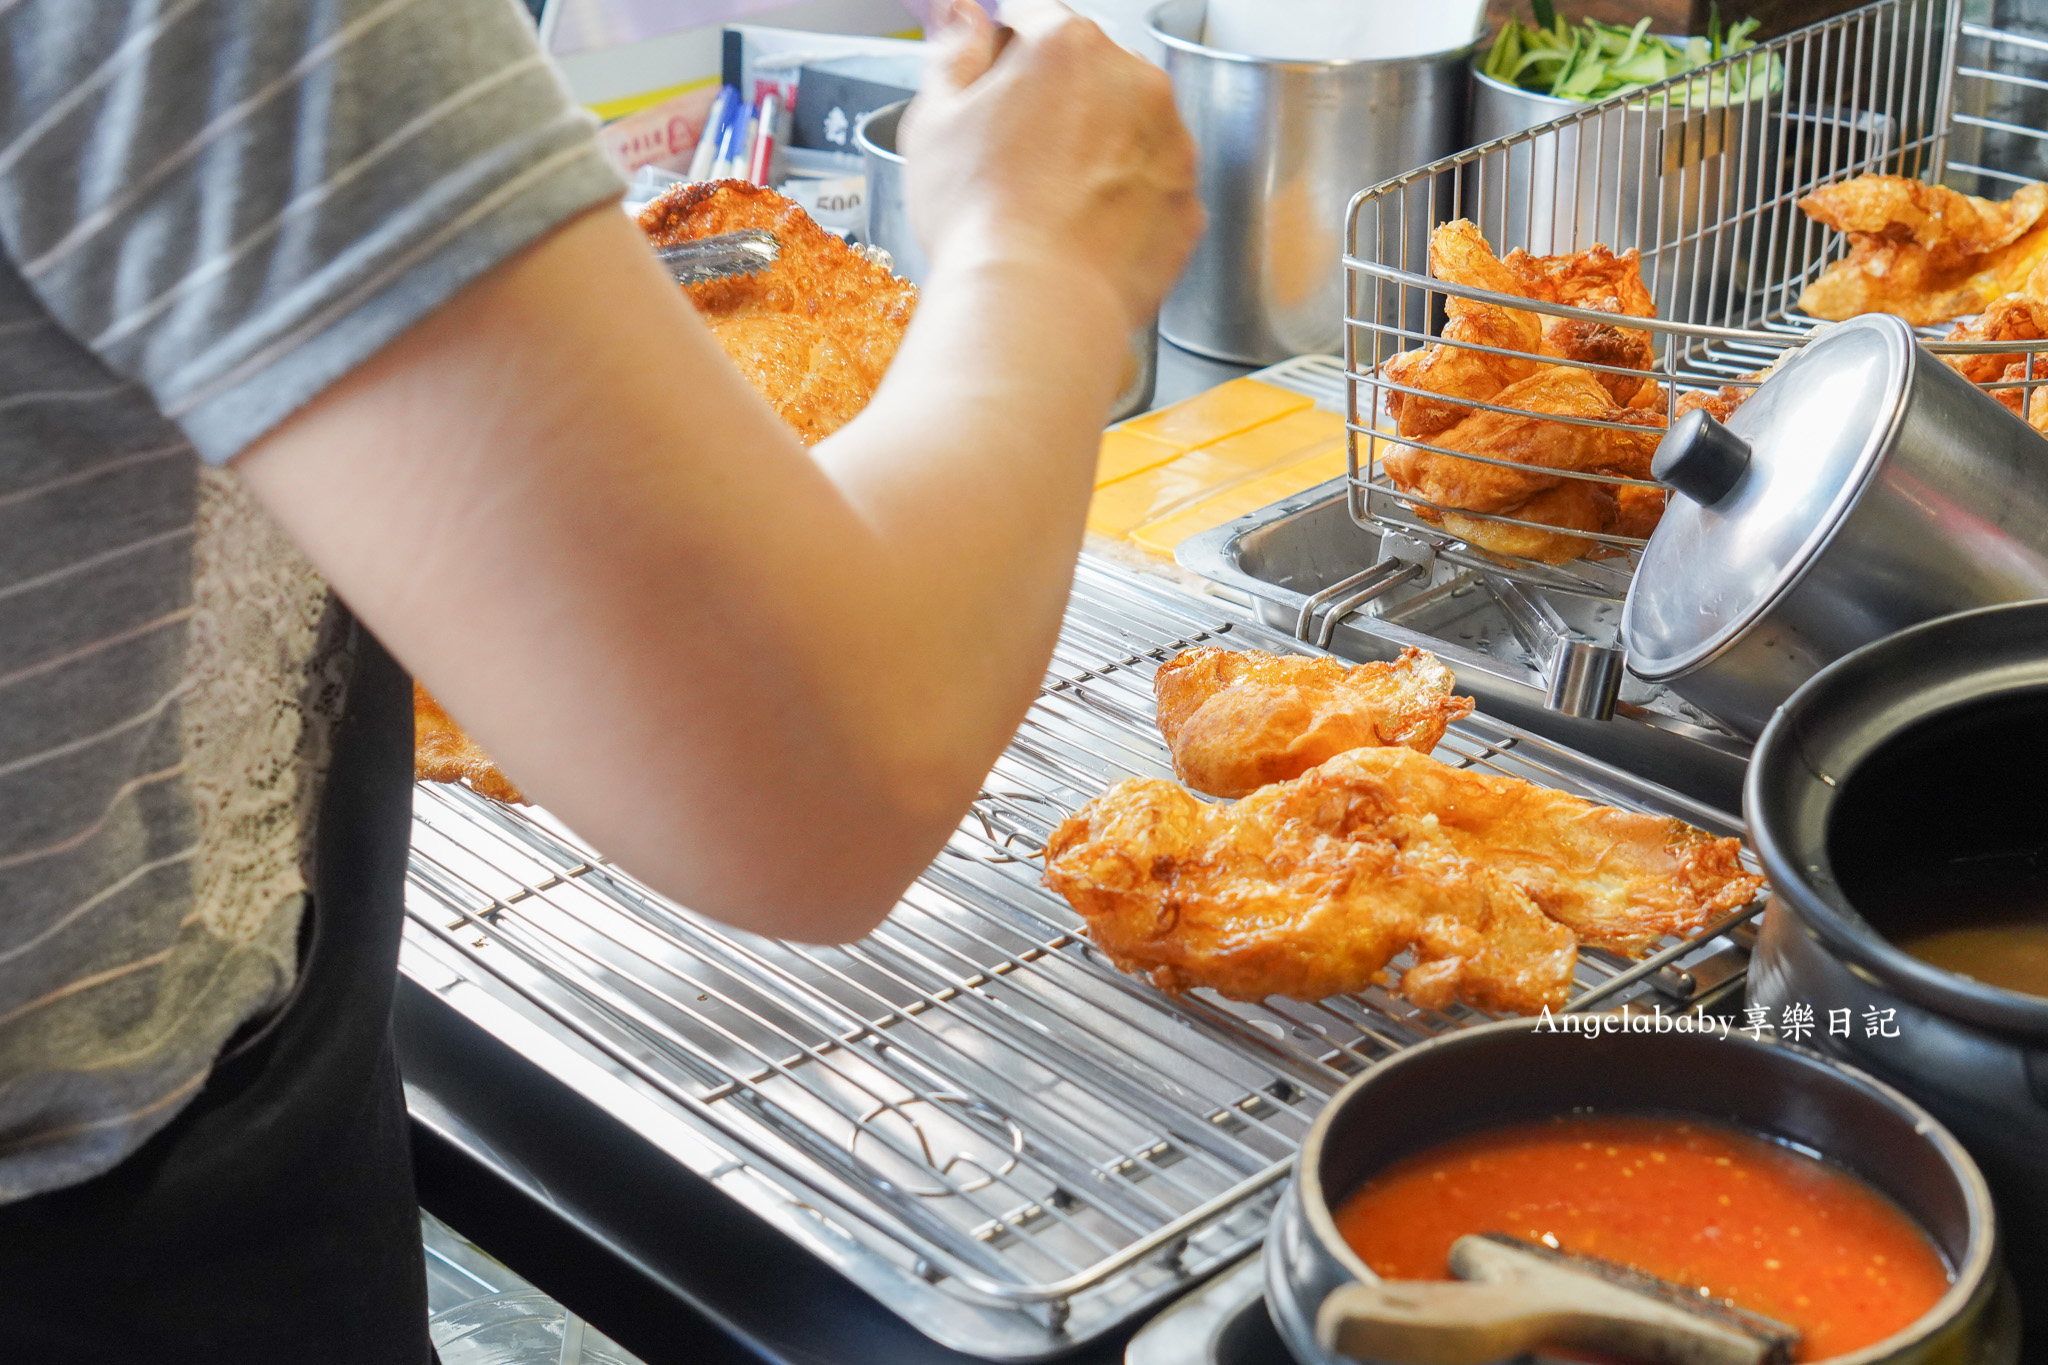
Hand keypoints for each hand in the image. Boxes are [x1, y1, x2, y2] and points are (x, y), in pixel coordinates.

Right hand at [900, 0, 1202, 331]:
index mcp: (1067, 47)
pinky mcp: (1187, 204)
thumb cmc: (980, 218)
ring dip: (1098, 149)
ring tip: (1050, 203)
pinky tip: (1083, 232)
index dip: (1006, 51)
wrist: (1035, 306)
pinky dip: (1126, 203)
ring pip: (1130, 128)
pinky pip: (1154, 188)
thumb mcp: (935, 122)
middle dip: (1058, 102)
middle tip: (1016, 158)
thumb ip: (954, 54)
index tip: (995, 82)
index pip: (1036, 16)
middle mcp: (1134, 82)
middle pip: (1092, 71)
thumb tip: (966, 19)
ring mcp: (1171, 144)